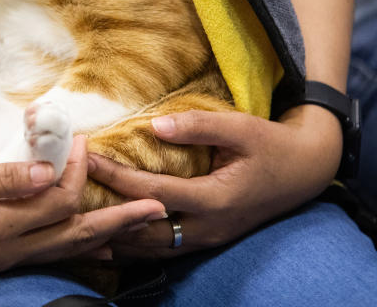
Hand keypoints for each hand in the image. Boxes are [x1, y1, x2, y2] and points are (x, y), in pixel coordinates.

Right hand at [0, 136, 165, 278]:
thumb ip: (1, 179)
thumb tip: (46, 171)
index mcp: (0, 228)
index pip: (57, 199)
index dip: (76, 169)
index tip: (81, 140)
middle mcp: (10, 251)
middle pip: (76, 235)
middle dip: (119, 220)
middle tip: (157, 206)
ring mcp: (5, 261)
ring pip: (67, 251)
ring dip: (105, 236)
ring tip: (137, 228)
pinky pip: (49, 256)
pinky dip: (77, 248)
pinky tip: (93, 248)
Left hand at [87, 105, 340, 257]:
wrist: (304, 171)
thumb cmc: (271, 145)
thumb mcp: (241, 128)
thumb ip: (198, 126)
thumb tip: (156, 127)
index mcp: (215, 199)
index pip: (153, 192)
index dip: (118, 178)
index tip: (88, 160)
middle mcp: (207, 228)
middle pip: (144, 230)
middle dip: (107, 214)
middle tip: (72, 196)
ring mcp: (206, 239)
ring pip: (151, 248)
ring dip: (116, 235)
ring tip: (79, 221)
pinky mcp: (205, 240)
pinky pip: (162, 249)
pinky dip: (134, 244)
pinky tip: (109, 235)